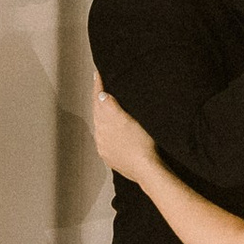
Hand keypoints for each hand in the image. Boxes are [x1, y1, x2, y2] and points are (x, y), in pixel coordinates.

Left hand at [90, 67, 156, 190]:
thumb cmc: (142, 142)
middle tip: (100, 86)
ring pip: (101, 126)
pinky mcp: (111, 158)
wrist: (147, 170)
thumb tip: (101, 95)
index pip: (99, 99)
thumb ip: (111, 107)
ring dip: (102, 115)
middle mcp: (100, 135)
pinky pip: (105, 140)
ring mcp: (105, 148)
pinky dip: (107, 131)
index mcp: (104, 123)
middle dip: (98, 99)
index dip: (98, 86)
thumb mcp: (129, 119)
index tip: (97, 73)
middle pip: (97, 113)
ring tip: (106, 106)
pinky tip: (112, 131)